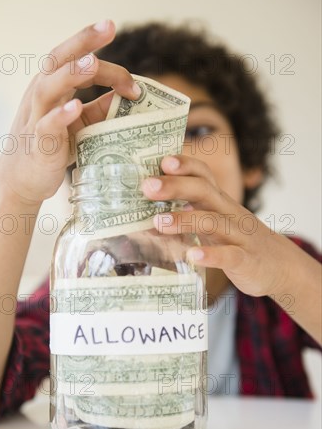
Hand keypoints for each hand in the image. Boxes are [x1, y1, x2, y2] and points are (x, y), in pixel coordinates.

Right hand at [0, 20, 139, 205]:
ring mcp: (37, 118)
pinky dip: (60, 115)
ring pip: (49, 88)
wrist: (23, 180)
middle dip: (82, 41)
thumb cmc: (53, 147)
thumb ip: (101, 108)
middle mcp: (42, 95)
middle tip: (107, 26)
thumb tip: (132, 95)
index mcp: (54, 86)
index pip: (76, 59)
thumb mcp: (80, 123)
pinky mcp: (38, 143)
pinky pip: (47, 126)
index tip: (126, 60)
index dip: (101, 54)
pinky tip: (75, 106)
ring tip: (92, 63)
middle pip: (58, 60)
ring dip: (71, 74)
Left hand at [142, 155, 293, 297]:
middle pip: (204, 191)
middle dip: (175, 186)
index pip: (203, 176)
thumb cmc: (238, 243)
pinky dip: (211, 255)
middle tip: (147, 187)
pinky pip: (230, 255)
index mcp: (220, 203)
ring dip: (184, 220)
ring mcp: (240, 236)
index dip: (185, 166)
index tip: (162, 161)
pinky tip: (192, 255)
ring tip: (158, 222)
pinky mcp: (247, 261)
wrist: (282, 267)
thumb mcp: (216, 224)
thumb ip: (189, 216)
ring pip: (213, 222)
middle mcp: (230, 214)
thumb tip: (146, 217)